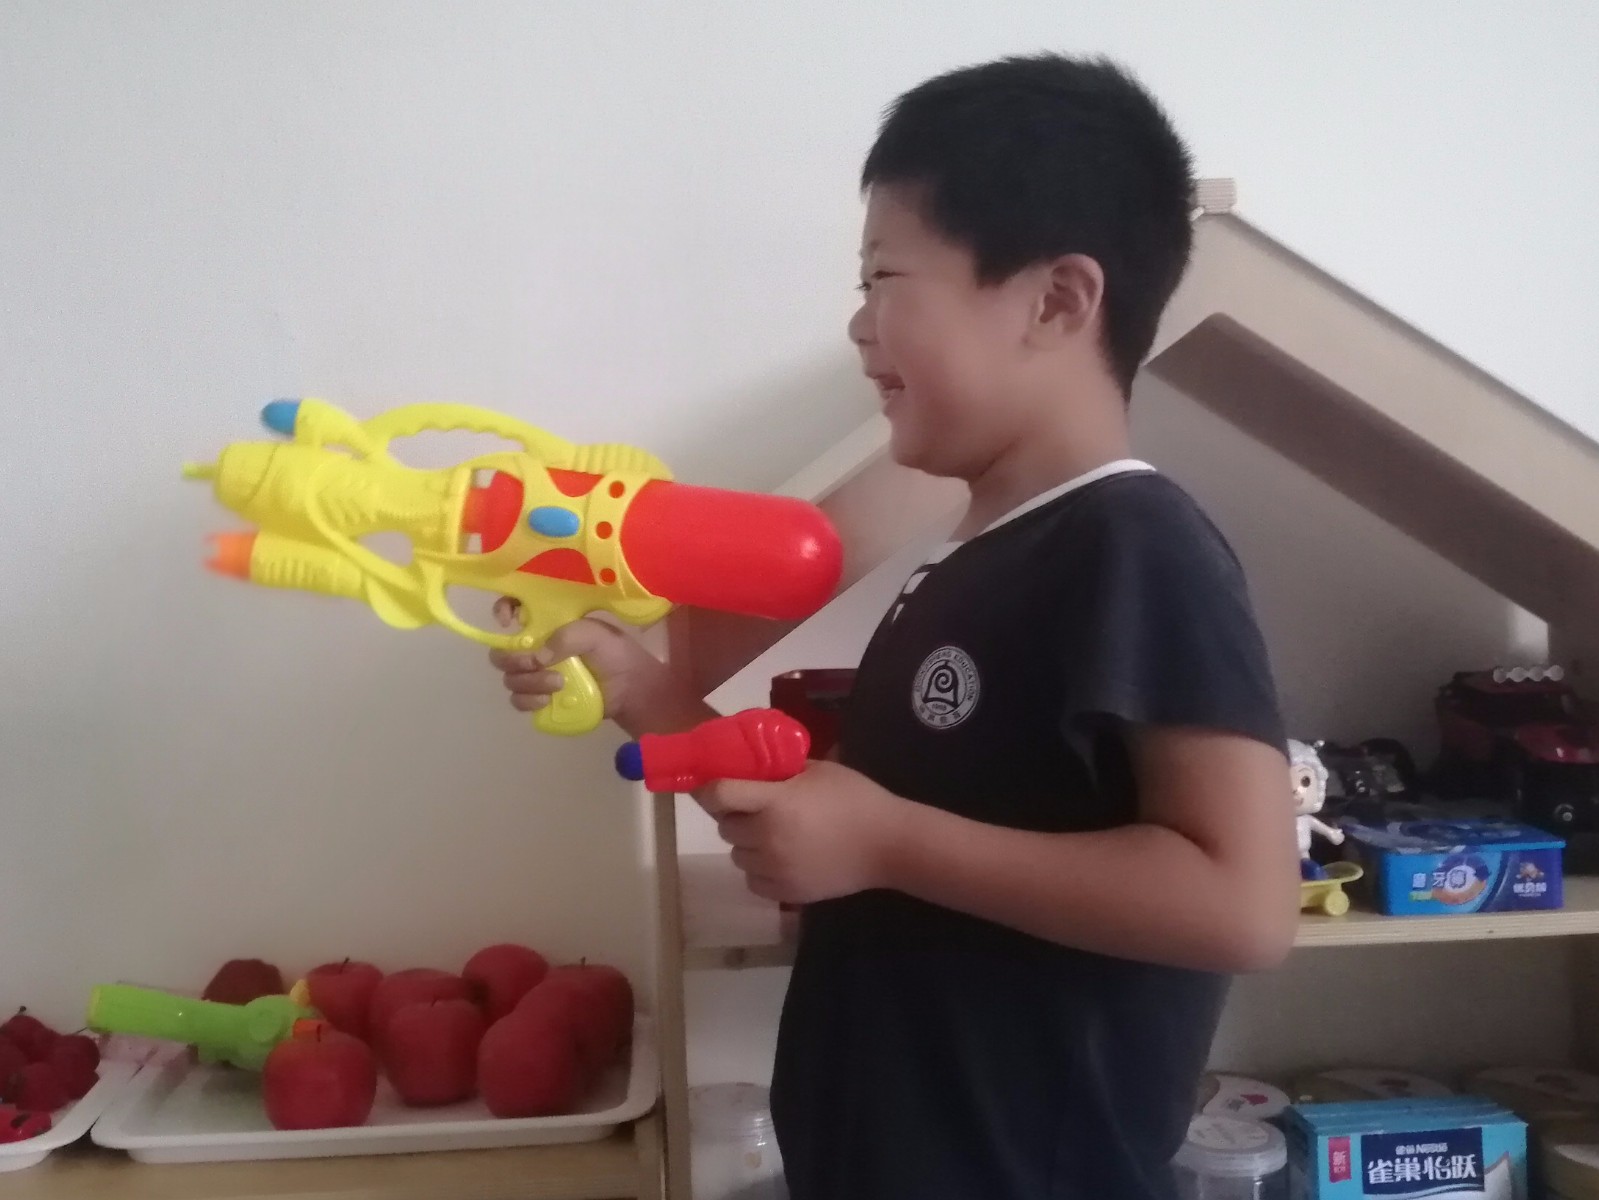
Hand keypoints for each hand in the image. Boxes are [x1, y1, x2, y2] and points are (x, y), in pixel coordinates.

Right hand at [487, 601, 676, 737]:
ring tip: (559, 684)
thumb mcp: (595, 634)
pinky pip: (519, 701)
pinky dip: (528, 701)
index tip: (507, 622)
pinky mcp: (541, 698)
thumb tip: (538, 656)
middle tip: (537, 664)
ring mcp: (537, 675)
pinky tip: (547, 700)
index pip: (514, 609)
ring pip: (511, 678)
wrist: (630, 689)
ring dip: (529, 682)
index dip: (503, 610)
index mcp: (548, 624)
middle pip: (503, 652)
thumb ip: (567, 637)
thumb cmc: (615, 654)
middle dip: (515, 659)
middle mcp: (537, 648)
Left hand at [699, 761, 911, 903]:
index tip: (712, 785)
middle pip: (725, 828)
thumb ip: (781, 769)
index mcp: (775, 804)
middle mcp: (768, 839)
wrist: (888, 845)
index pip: (719, 796)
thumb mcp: (818, 770)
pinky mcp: (786, 893)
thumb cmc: (856, 799)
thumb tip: (751, 769)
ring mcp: (775, 870)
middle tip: (754, 808)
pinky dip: (759, 869)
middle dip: (734, 816)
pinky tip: (780, 857)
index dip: (710, 789)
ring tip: (771, 834)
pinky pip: (752, 880)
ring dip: (746, 843)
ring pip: (737, 856)